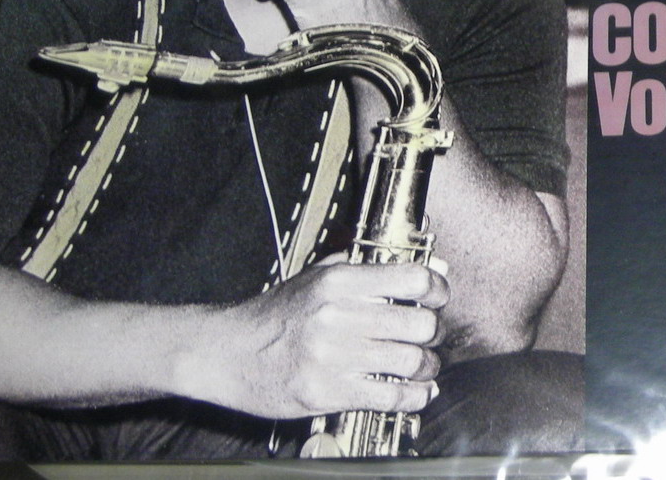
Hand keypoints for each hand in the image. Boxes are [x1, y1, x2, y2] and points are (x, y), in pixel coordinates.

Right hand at [189, 261, 448, 419]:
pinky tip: (417, 392)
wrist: (227, 352)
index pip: (412, 278)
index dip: (437, 289)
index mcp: (339, 281)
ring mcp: (332, 356)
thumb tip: (426, 267)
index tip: (439, 297)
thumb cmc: (276, 314)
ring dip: (427, 367)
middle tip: (431, 336)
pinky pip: (389, 397)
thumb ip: (369, 269)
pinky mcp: (326, 392)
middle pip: (419, 323)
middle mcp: (338, 315)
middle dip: (434, 332)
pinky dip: (414, 397)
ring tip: (424, 365)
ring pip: (409, 362)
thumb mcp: (317, 276)